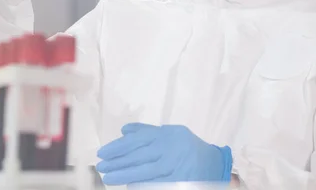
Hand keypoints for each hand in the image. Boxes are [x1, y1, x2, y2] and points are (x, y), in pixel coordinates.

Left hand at [96, 123, 231, 184]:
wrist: (214, 162)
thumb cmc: (187, 146)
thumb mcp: (169, 133)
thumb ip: (147, 132)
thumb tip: (124, 130)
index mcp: (165, 135)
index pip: (137, 141)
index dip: (118, 147)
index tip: (102, 153)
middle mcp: (169, 148)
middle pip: (139, 155)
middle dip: (118, 161)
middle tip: (100, 166)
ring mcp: (175, 165)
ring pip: (145, 170)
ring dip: (125, 174)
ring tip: (108, 177)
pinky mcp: (179, 180)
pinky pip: (157, 182)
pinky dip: (143, 184)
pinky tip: (129, 185)